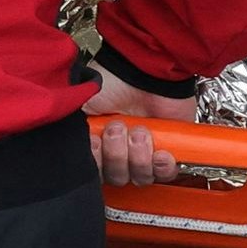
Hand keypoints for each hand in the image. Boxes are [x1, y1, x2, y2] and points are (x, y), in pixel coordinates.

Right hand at [82, 65, 197, 188]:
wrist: (145, 70)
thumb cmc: (112, 84)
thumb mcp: (82, 109)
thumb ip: (76, 135)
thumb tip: (78, 151)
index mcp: (98, 145)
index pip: (95, 172)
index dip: (96, 163)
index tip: (95, 142)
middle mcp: (121, 152)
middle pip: (117, 177)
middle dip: (116, 155)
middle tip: (119, 128)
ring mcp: (145, 153)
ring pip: (139, 177)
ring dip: (138, 157)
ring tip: (141, 132)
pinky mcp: (170, 150)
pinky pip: (165, 174)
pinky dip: (162, 166)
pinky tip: (160, 152)